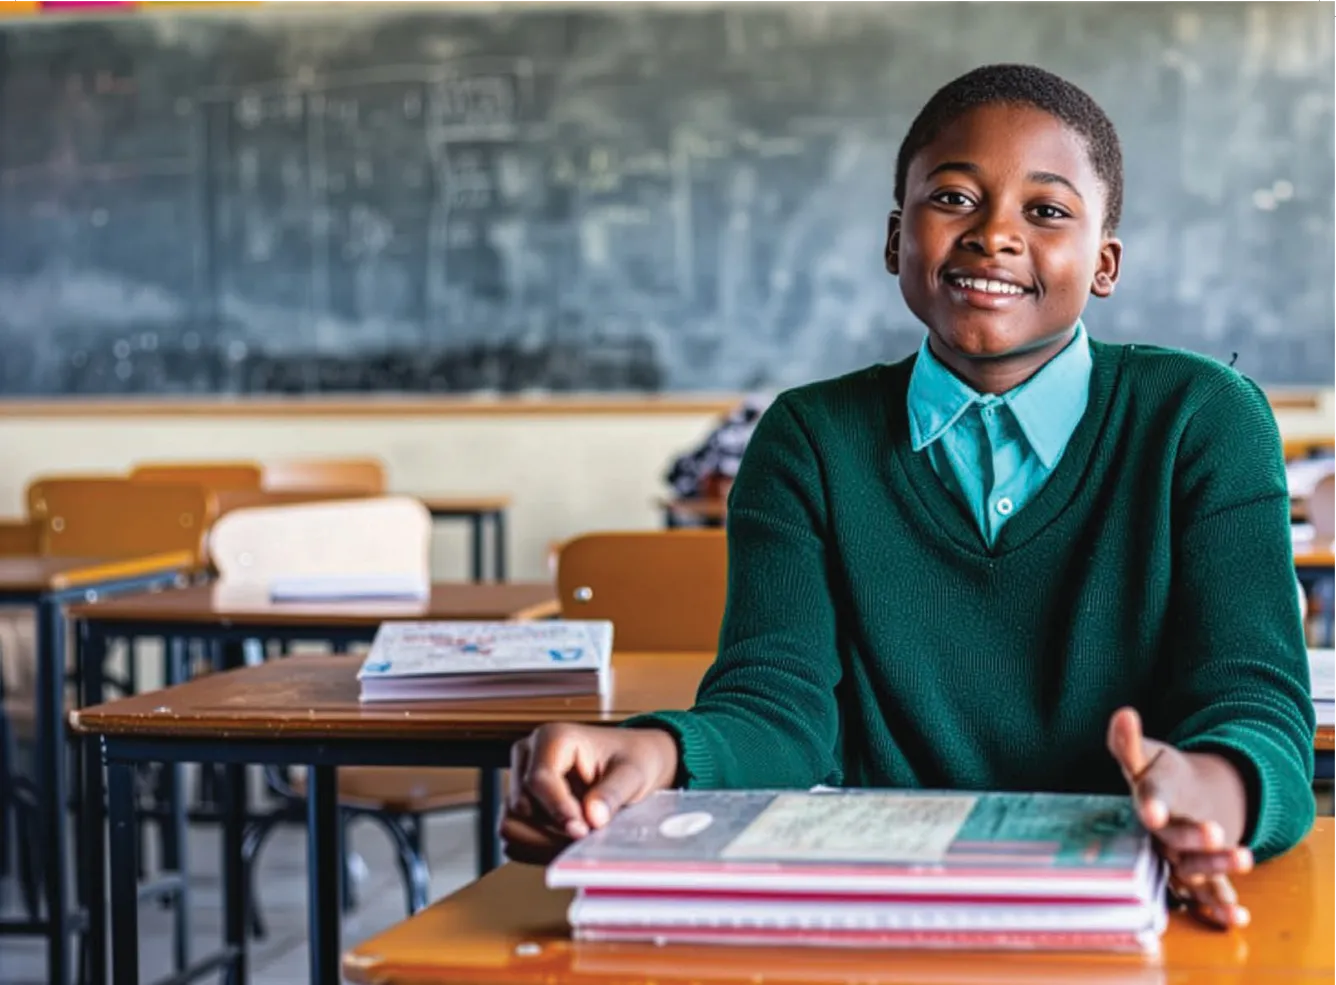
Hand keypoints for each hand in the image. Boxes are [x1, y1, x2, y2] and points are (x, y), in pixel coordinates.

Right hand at [501, 723, 679, 864]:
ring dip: (542, 841)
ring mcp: (520, 779)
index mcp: (552, 738)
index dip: (558, 811)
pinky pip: (515, 833)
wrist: (629, 763)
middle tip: (585, 840)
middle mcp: (528, 756)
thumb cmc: (631, 759)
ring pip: (512, 823)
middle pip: (520, 806)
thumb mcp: (632, 773)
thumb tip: (593, 817)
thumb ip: (612, 793)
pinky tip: (566, 844)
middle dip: (551, 829)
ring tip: (578, 843)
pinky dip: (537, 846)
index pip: (538, 780)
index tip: (582, 832)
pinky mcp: (520, 802)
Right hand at [1106, 707, 1252, 928]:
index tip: (1153, 812)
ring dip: (1216, 867)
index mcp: (1147, 803)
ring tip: (1244, 857)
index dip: (1150, 806)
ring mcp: (1179, 858)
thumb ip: (1132, 743)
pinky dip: (1221, 908)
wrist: (1179, 803)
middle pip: (1172, 841)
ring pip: (1192, 869)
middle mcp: (1159, 836)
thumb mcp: (1148, 758)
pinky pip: (1207, 896)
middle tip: (1213, 831)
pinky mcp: (1199, 877)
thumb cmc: (1160, 780)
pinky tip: (1239, 916)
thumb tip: (1123, 715)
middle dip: (1192, 838)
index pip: (1147, 801)